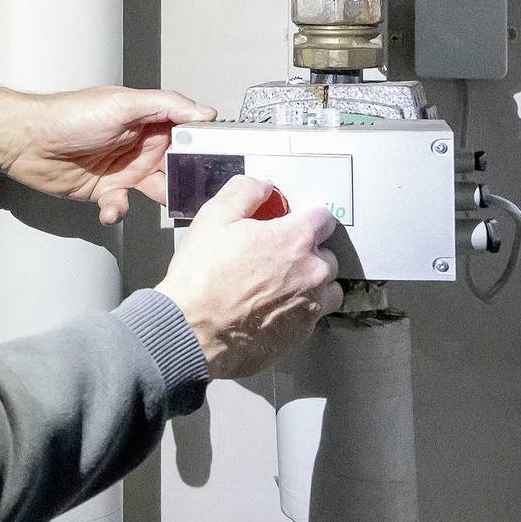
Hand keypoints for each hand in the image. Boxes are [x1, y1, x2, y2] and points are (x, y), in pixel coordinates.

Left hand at [0, 85, 217, 225]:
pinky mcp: (106, 191)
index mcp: (149, 121)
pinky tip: (111, 207)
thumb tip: (204, 112)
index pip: (188, 132)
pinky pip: (123, 206)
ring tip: (163, 203)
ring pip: (158, 190)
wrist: (27, 142)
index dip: (205, 145)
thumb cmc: (69, 116)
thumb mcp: (122, 103)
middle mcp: (142, 145)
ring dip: (162, 199)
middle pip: (179, 165)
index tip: (222, 159)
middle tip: (197, 191)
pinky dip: (119, 210)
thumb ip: (165, 105)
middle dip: (189, 179)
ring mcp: (125, 169)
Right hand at [155, 175, 344, 379]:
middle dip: (307, 253)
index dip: (305, 218)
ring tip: (279, 287)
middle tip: (275, 258)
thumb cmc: (202, 276)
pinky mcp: (302, 335)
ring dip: (311, 285)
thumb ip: (245, 192)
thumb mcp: (214, 217)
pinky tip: (271, 311)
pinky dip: (299, 311)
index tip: (290, 224)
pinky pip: (312, 317)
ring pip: (327, 289)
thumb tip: (263, 186)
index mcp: (296, 239)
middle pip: (328, 255)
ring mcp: (311, 307)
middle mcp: (313, 272)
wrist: (192, 332)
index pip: (325, 218)